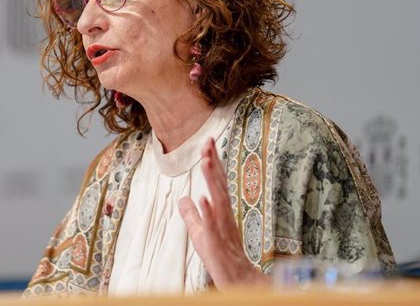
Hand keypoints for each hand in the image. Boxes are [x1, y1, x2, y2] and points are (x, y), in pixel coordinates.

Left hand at [179, 138, 268, 286]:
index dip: (212, 161)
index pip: (215, 181)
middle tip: (208, 141)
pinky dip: (208, 211)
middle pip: (218, 183)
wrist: (235, 278)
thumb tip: (184, 198)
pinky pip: (212, 224)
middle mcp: (223, 213)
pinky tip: (203, 198)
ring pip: (217, 198)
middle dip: (213, 162)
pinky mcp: (216, 241)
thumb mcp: (199, 231)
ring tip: (205, 161)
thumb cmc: (218, 255)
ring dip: (211, 180)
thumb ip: (192, 214)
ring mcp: (221, 226)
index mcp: (219, 209)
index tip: (207, 142)